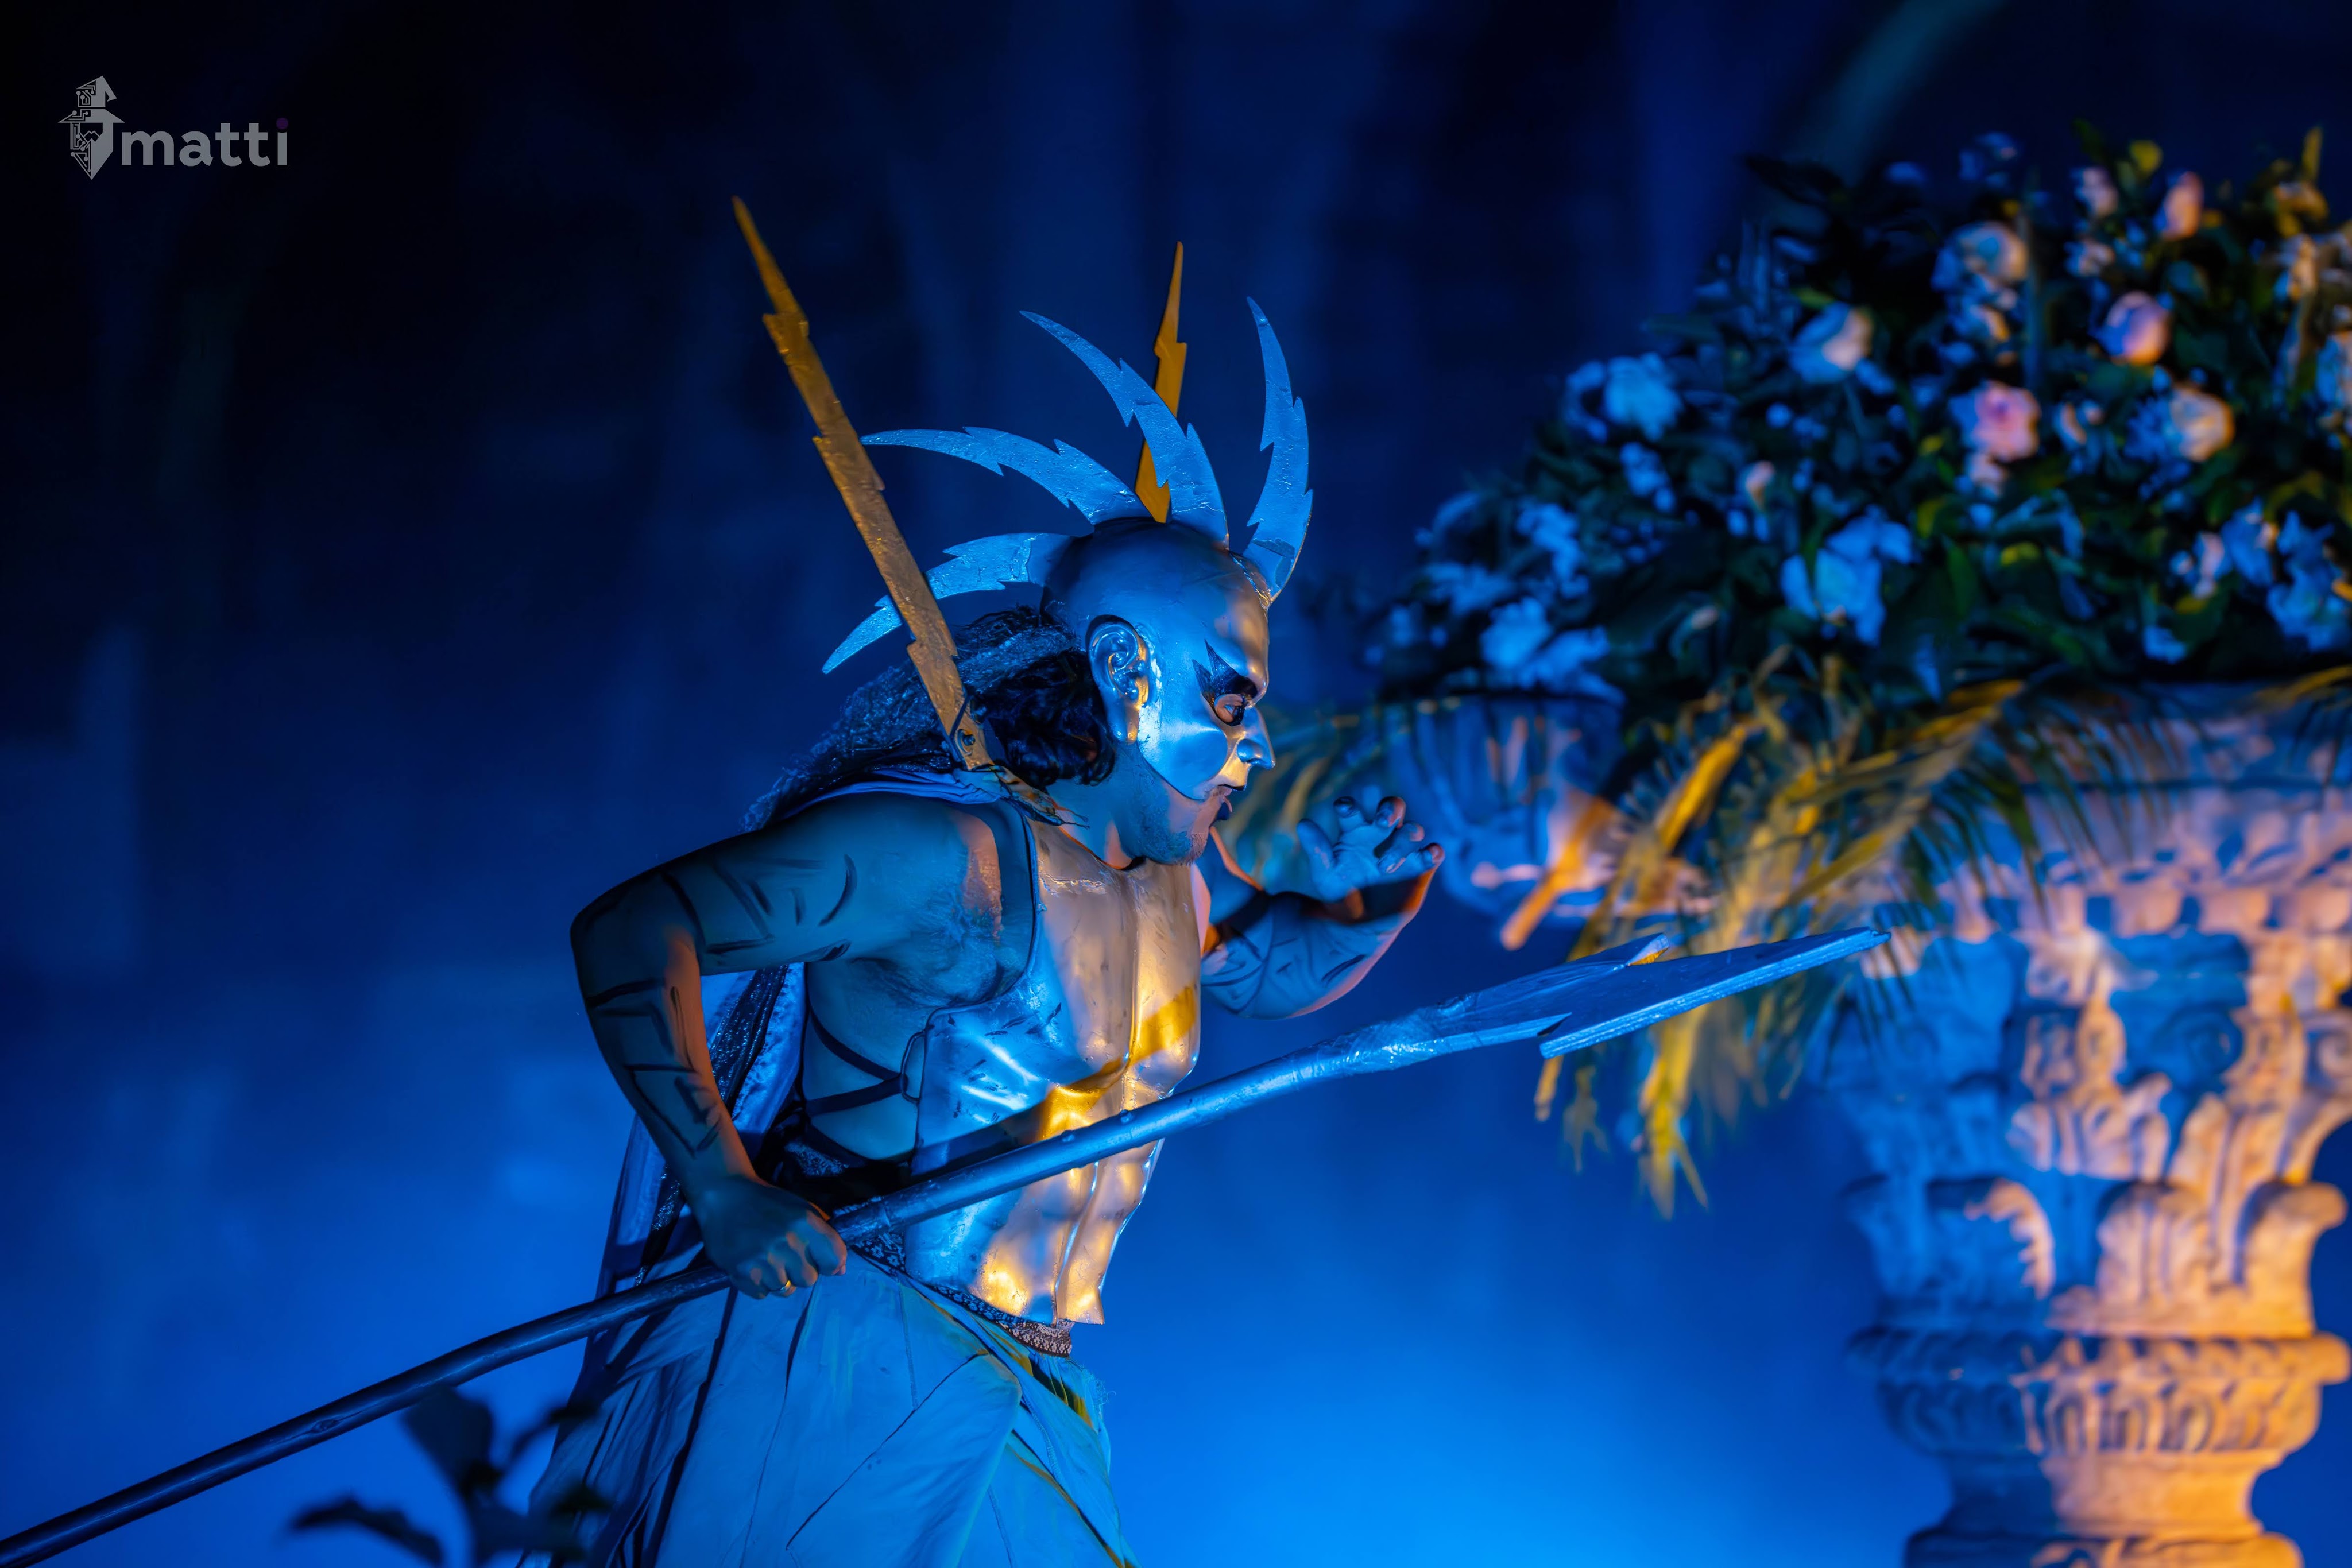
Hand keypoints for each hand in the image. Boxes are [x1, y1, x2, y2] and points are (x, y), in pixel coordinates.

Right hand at [688, 1172, 847, 1297]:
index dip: (828, 1263)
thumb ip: (824, 1236)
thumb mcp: (801, 1208)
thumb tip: (840, 1270)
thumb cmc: (767, 1202)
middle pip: (809, 1280)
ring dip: (778, 1279)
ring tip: (766, 1259)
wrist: (723, 1196)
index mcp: (805, 1223)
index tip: (817, 1259)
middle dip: (799, 1271)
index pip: (834, 1259)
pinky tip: (753, 1266)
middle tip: (784, 1256)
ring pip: (785, 1290)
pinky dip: (759, 1285)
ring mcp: (764, 1259)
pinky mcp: (742, 1273)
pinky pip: (763, 1294)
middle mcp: (787, 1242)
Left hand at [1295, 795, 1442, 905]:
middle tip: (1382, 822)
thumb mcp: (1325, 876)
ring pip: (1413, 830)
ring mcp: (1402, 850)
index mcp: (1354, 832)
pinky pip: (1434, 852)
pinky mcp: (1420, 868)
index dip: (1349, 806)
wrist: (1358, 927)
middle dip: (1389, 809)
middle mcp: (1380, 835)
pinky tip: (1429, 855)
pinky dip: (1433, 852)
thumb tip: (1303, 823)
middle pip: (1393, 807)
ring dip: (1402, 843)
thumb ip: (1317, 851)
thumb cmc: (1339, 896)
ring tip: (1384, 868)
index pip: (1353, 810)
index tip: (1344, 810)